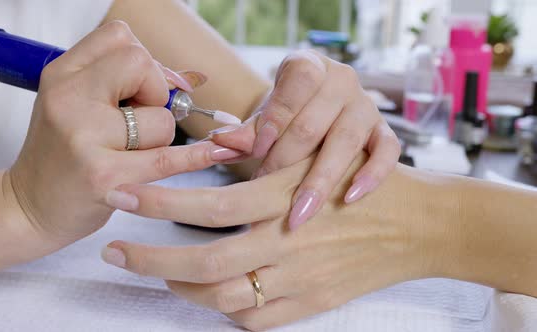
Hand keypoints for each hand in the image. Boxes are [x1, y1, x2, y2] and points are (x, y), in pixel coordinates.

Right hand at [8, 21, 240, 248]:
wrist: (28, 207)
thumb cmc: (61, 156)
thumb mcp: (78, 106)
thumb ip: (126, 85)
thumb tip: (191, 78)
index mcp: (62, 75)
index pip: (120, 37)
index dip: (144, 62)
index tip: (145, 89)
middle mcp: (68, 99)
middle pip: (141, 65)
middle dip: (156, 92)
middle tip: (138, 120)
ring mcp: (83, 136)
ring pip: (161, 119)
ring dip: (159, 138)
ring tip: (129, 154)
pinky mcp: (102, 175)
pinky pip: (166, 158)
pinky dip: (194, 157)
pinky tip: (215, 153)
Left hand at [100, 154, 442, 330]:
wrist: (420, 225)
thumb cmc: (363, 183)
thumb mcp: (314, 161)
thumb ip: (264, 166)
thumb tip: (211, 164)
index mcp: (286, 197)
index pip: (209, 202)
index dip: (159, 200)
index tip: (124, 196)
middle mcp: (289, 241)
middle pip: (204, 260)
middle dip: (150, 258)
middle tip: (116, 251)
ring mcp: (301, 279)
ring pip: (223, 297)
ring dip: (182, 286)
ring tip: (161, 271)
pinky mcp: (313, 304)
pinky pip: (256, 321)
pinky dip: (224, 312)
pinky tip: (210, 295)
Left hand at [210, 50, 400, 229]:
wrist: (322, 112)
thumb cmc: (288, 114)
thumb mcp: (266, 117)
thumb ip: (246, 131)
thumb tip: (219, 144)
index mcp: (309, 66)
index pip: (295, 86)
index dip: (275, 119)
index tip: (257, 151)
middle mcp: (342, 80)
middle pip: (313, 122)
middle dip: (285, 160)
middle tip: (264, 189)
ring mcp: (367, 106)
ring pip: (346, 141)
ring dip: (320, 180)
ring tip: (299, 213)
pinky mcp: (384, 131)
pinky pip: (387, 152)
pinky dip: (372, 175)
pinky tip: (351, 198)